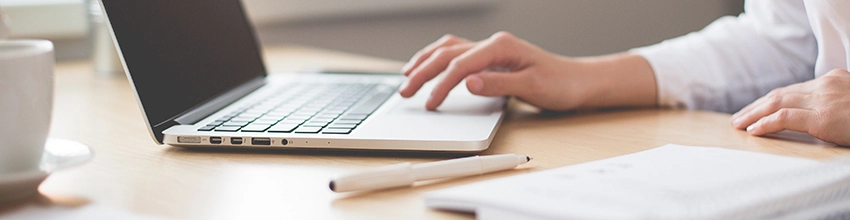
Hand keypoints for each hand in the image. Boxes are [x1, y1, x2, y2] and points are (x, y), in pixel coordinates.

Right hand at [398, 31, 656, 110]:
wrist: (578, 82)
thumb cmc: (560, 84)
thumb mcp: (532, 87)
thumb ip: (498, 84)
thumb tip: (468, 83)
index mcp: (501, 47)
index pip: (460, 65)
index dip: (441, 85)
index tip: (430, 104)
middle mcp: (493, 44)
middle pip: (447, 54)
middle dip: (422, 72)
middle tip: (405, 92)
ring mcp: (491, 50)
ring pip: (448, 49)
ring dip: (425, 61)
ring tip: (406, 77)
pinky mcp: (491, 59)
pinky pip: (457, 54)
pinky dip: (438, 60)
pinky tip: (429, 68)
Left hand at [731, 69, 849, 145]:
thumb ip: (832, 103)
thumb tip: (818, 115)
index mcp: (833, 79)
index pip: (793, 89)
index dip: (770, 100)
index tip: (756, 109)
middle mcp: (825, 85)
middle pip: (781, 94)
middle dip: (756, 106)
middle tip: (739, 117)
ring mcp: (823, 99)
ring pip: (777, 103)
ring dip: (754, 114)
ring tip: (739, 124)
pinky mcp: (823, 117)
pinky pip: (785, 118)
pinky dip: (765, 123)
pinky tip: (753, 130)